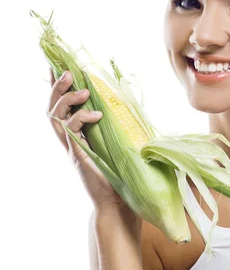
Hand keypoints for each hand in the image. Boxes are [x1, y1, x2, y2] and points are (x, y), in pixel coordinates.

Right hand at [47, 68, 128, 211]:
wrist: (119, 202)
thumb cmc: (123, 175)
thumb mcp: (122, 144)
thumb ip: (122, 128)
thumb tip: (136, 108)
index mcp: (79, 135)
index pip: (63, 106)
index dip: (58, 88)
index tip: (58, 67)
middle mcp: (71, 140)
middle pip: (52, 108)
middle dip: (57, 87)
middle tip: (68, 73)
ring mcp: (71, 148)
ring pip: (55, 117)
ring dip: (66, 99)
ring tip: (83, 90)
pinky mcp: (76, 155)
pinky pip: (70, 131)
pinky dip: (80, 118)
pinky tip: (96, 115)